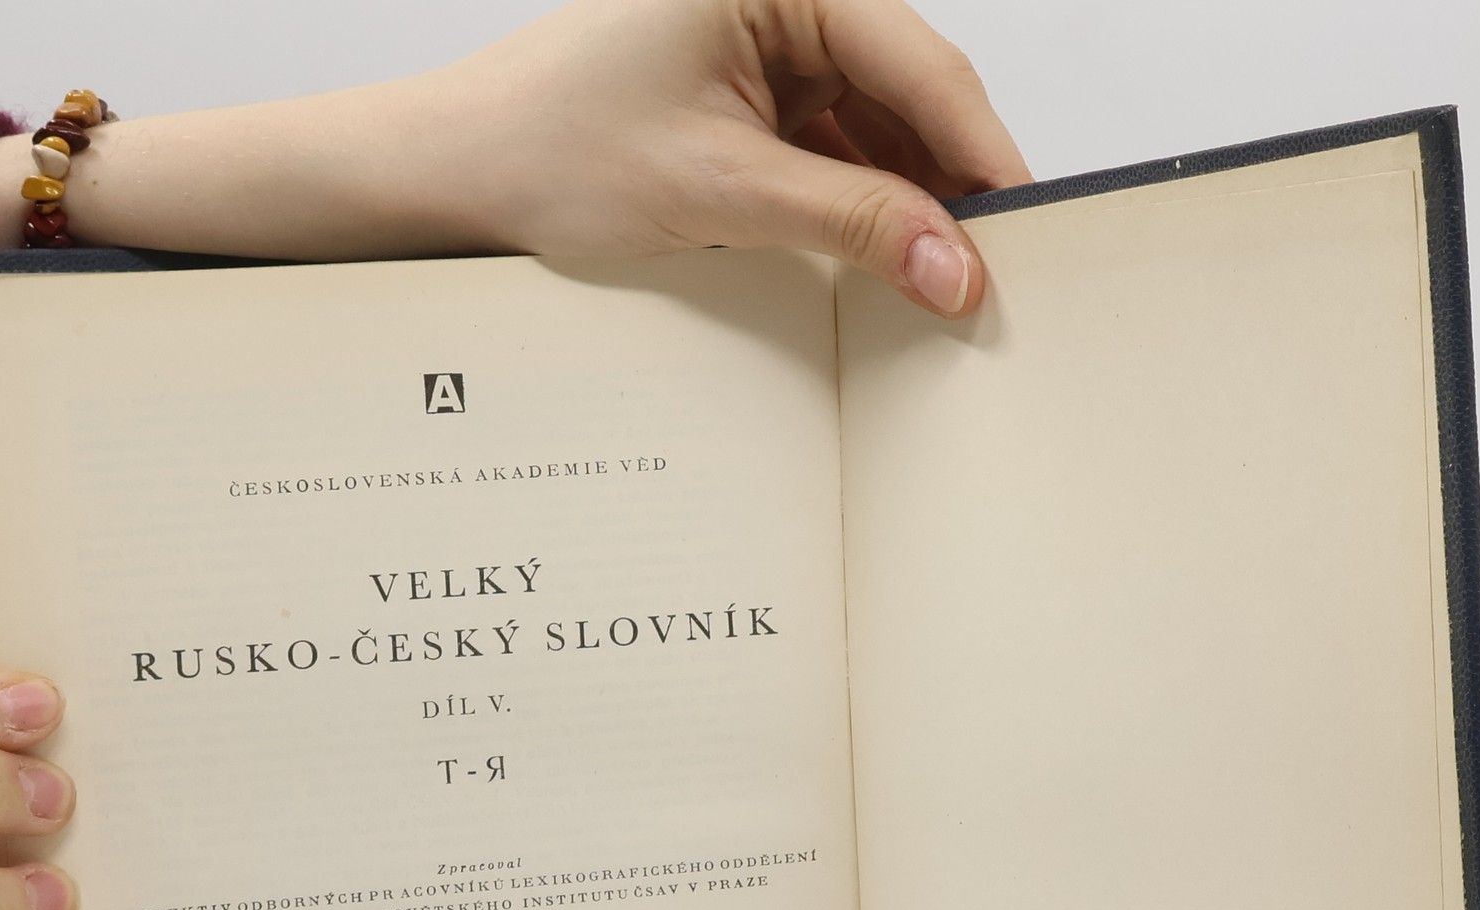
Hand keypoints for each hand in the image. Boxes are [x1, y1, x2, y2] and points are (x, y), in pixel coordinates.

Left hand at [0, 0, 1028, 315]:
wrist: (452, 177)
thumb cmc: (550, 153)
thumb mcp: (718, 192)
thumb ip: (850, 220)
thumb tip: (956, 267)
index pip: (920, 64)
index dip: (982, 158)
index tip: (1028, 236)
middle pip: (908, 94)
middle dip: (949, 187)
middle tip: (995, 279)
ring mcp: (764, 48)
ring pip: (875, 130)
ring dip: (906, 207)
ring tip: (939, 291)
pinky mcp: (745, 100)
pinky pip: (831, 152)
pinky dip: (858, 210)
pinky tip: (880, 268)